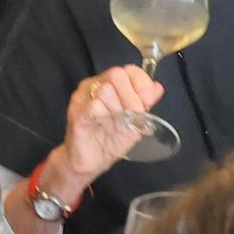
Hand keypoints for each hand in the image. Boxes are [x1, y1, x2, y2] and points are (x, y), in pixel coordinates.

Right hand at [55, 66, 162, 181]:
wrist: (92, 163)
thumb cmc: (111, 140)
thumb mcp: (136, 121)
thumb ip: (145, 103)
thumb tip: (157, 88)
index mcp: (110, 84)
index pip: (129, 70)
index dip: (142, 83)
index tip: (147, 101)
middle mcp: (94, 86)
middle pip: (116, 75)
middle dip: (131, 97)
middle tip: (133, 116)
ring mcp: (82, 97)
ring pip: (105, 90)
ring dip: (116, 110)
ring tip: (114, 124)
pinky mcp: (76, 112)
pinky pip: (94, 106)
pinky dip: (105, 118)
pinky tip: (104, 126)